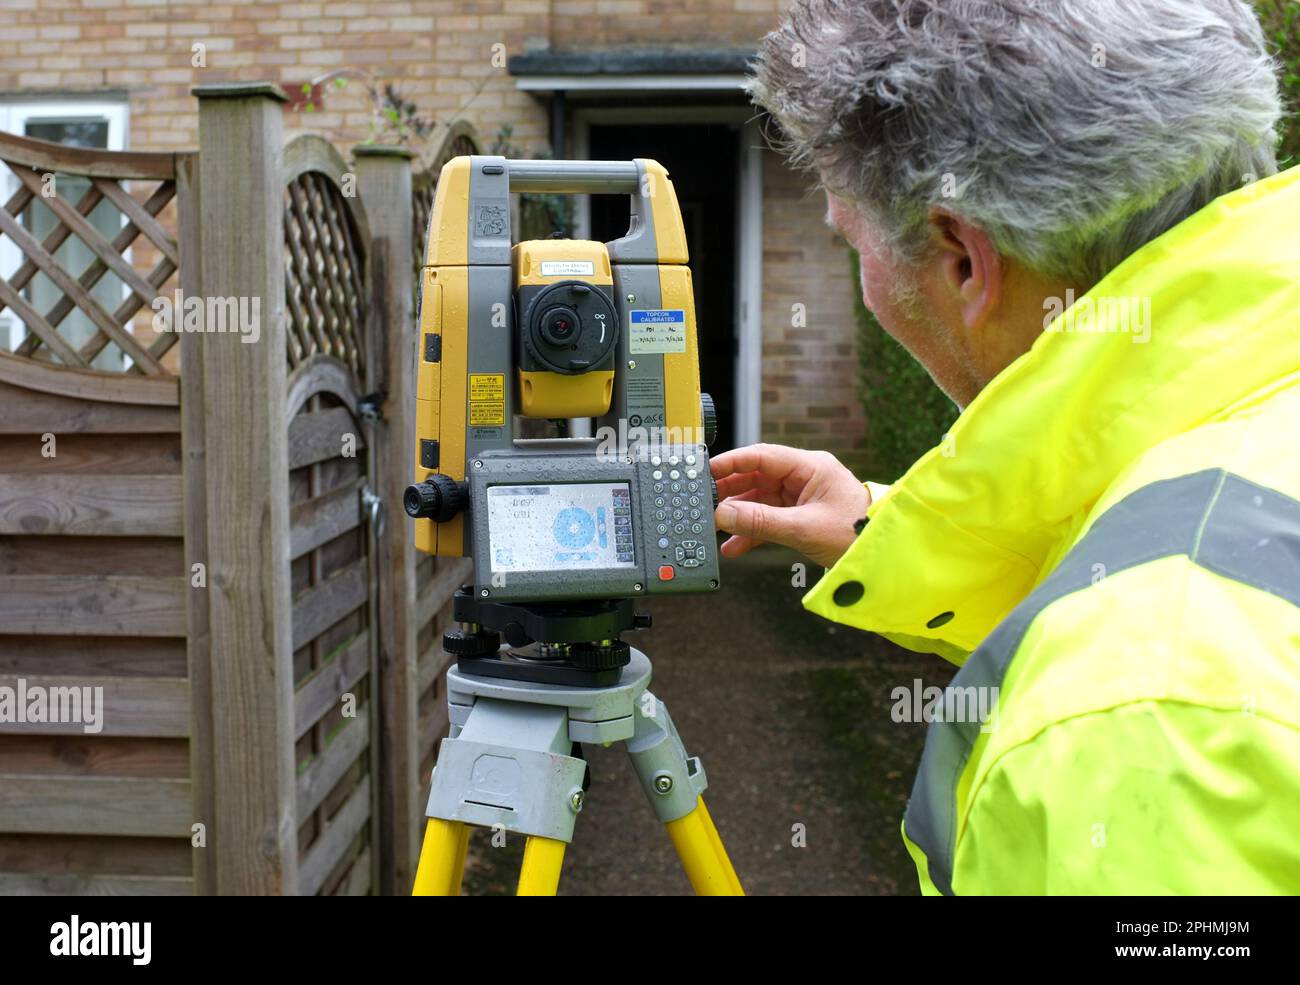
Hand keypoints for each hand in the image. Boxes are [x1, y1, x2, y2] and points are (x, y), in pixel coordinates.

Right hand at [710, 443, 870, 567]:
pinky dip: (752, 531)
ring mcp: (801, 497)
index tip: (707, 471)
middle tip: (705, 503)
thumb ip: (760, 521)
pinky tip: (735, 546)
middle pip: (757, 477)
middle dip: (731, 492)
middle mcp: (804, 477)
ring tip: (716, 528)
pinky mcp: (801, 516)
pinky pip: (769, 519)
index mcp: (810, 466)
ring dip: (739, 516)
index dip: (732, 462)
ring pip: (760, 500)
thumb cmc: (854, 533)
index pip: (762, 456)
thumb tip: (724, 514)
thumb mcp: (803, 528)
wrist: (881, 556)